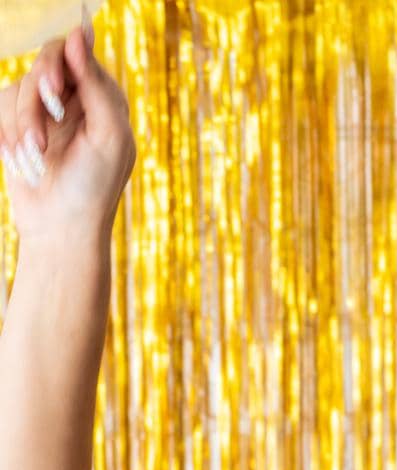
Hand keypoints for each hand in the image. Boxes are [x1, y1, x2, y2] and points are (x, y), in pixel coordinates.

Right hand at [0, 14, 135, 245]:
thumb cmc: (93, 188)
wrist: (61, 231)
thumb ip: (97, 84)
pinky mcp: (22, 127)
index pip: (73, 54)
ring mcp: (48, 114)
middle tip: (41, 138)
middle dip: (36, 103)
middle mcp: (77, 101)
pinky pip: (2, 107)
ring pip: (19, 89)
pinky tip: (22, 163)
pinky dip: (9, 136)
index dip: (56, 68)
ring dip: (22, 127)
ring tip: (35, 160)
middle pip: (42, 66)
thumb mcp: (107, 136)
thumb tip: (80, 31)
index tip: (53, 97)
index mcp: (104, 99)